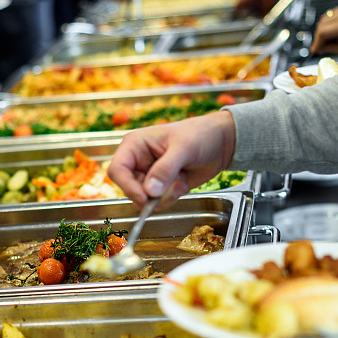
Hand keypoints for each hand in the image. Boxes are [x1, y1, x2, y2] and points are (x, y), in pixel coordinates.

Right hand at [107, 111, 235, 208]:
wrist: (220, 142)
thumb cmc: (200, 135)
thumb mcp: (183, 148)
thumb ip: (165, 169)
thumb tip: (150, 191)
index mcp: (134, 145)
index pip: (117, 170)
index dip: (128, 186)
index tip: (145, 198)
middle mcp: (137, 161)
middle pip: (130, 189)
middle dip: (152, 193)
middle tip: (174, 186)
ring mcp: (149, 175)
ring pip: (145, 199)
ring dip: (165, 196)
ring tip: (181, 179)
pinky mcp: (160, 187)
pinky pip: (158, 202)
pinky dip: (172, 197)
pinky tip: (183, 182)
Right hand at [310, 4, 337, 55]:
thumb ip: (331, 49)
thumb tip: (320, 49)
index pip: (322, 33)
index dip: (316, 42)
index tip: (315, 49)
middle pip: (321, 25)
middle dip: (319, 37)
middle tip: (320, 47)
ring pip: (324, 19)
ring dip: (323, 29)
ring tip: (328, 40)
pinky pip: (331, 15)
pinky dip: (329, 23)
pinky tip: (333, 32)